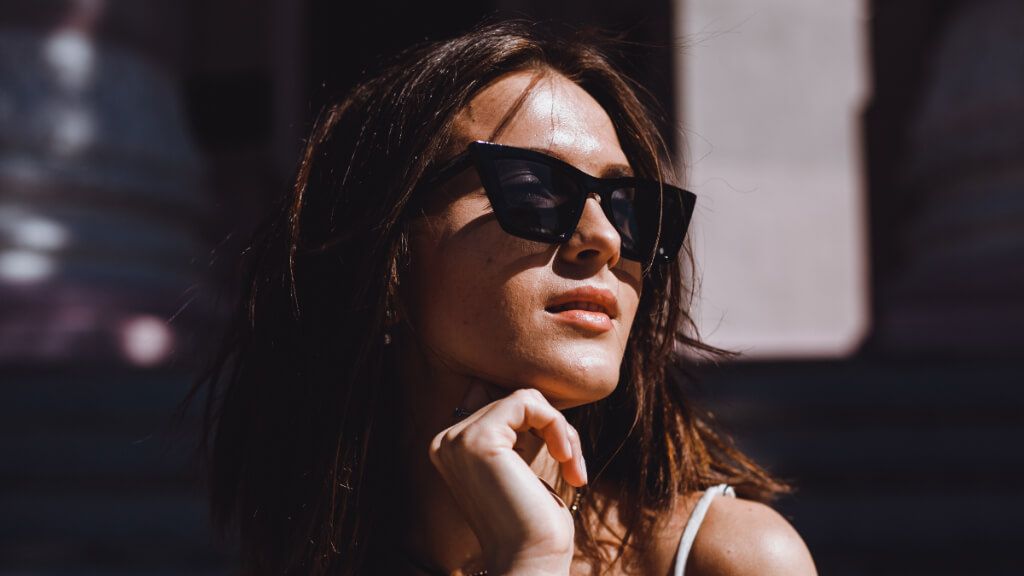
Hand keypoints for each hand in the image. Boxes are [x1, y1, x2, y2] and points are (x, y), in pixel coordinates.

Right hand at [428, 383, 588, 574]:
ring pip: (524, 400)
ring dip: (560, 429)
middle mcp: (447, 441)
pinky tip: (565, 459)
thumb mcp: (521, 468)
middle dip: (555, 430)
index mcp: (452, 449)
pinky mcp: (480, 439)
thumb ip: (514, 432)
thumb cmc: (534, 526)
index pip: (502, 408)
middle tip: (573, 468)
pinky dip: (556, 425)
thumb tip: (521, 392)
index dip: (539, 426)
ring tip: (572, 466)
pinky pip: (527, 402)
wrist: (531, 564)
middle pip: (515, 402)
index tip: (563, 461)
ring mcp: (458, 440)